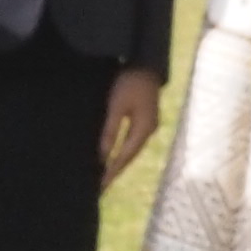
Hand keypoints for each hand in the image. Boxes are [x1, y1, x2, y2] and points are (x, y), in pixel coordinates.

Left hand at [98, 67, 163, 182]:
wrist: (146, 63)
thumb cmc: (130, 82)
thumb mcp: (116, 106)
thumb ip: (110, 130)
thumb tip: (103, 155)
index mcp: (143, 129)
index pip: (124, 157)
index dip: (112, 172)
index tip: (101, 186)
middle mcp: (149, 131)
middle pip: (130, 156)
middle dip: (116, 171)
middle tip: (102, 187)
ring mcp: (150, 125)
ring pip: (132, 150)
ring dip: (120, 162)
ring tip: (107, 175)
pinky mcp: (146, 119)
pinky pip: (133, 141)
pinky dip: (124, 151)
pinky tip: (116, 154)